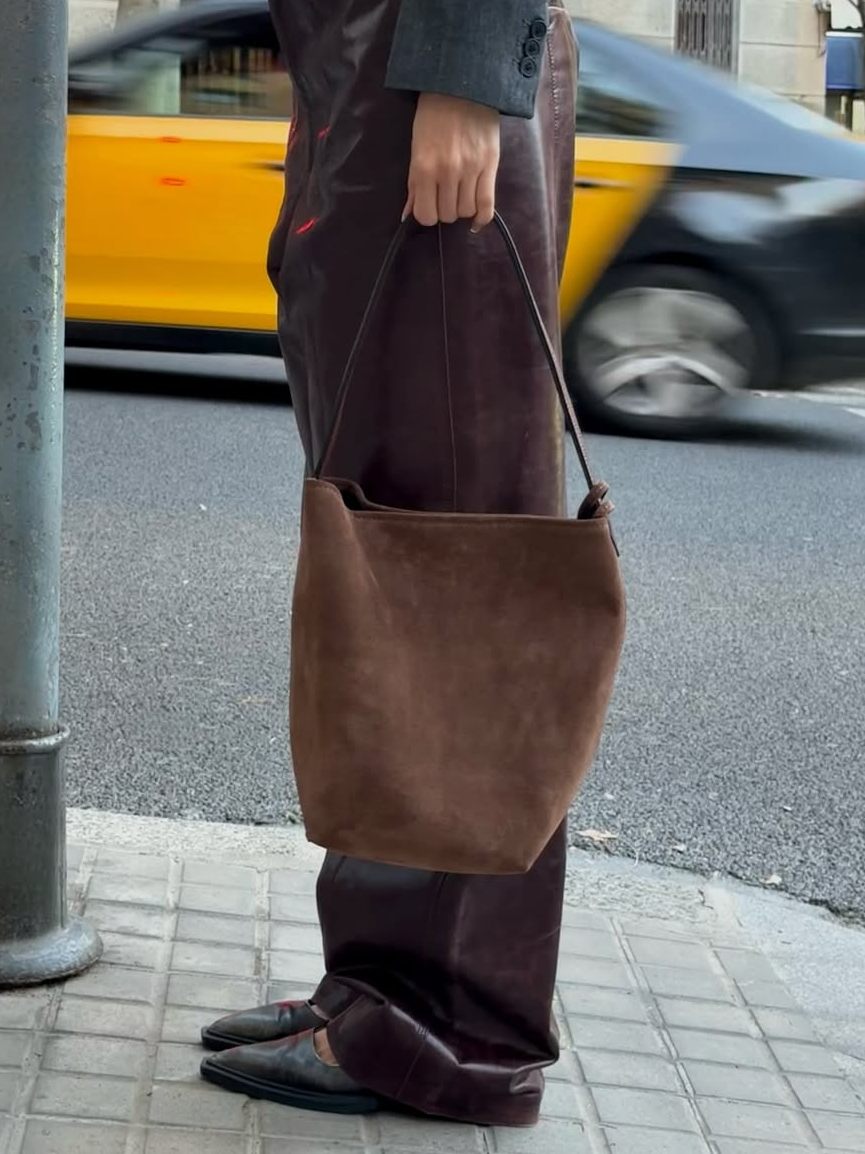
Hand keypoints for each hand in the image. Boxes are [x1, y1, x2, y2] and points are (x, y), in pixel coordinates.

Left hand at [403, 93, 499, 231]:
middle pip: (447, 215)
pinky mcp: (490, 165)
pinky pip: (487, 205)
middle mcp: (447, 172)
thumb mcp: (416, 148)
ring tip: (460, 193)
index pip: (425, 215)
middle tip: (445, 195)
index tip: (430, 204)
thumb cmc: (433, 117)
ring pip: (466, 211)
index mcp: (424, 168)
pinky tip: (475, 219)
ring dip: (462, 208)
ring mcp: (471, 169)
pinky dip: (481, 218)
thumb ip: (414, 184)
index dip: (427, 214)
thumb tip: (407, 215)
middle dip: (445, 209)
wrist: (461, 87)